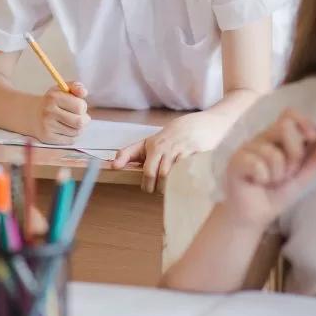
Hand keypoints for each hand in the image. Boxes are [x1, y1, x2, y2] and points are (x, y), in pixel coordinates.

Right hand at [34, 82, 88, 144]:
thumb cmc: (52, 101)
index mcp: (54, 97)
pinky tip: (66, 129)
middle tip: (80, 117)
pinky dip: (73, 135)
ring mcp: (47, 126)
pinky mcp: (48, 138)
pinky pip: (71, 140)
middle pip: (80, 122)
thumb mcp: (62, 90)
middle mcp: (49, 112)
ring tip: (71, 122)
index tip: (78, 106)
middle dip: (84, 120)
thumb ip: (75, 87)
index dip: (83, 107)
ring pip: (77, 132)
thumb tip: (84, 92)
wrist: (33, 115)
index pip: (80, 106)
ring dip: (78, 128)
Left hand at [112, 112, 230, 192]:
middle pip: (162, 177)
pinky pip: (191, 174)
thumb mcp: (148, 142)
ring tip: (171, 190)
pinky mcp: (200, 156)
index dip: (147, 185)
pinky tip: (185, 184)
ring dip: (172, 188)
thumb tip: (112, 166)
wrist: (202, 124)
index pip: (148, 172)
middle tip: (160, 191)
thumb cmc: (171, 135)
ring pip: (175, 177)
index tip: (148, 189)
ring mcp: (185, 152)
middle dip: (159, 188)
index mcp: (155, 146)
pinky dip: (186, 182)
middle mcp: (170, 149)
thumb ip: (129, 153)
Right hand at [222, 109, 315, 228]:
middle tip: (288, 173)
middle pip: (284, 127)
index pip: (290, 114)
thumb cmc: (275, 194)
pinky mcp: (235, 162)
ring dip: (278, 173)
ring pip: (273, 152)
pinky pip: (258, 164)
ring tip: (270, 182)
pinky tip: (257, 183)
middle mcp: (261, 138)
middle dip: (295, 154)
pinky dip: (263, 178)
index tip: (313, 140)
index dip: (304, 123)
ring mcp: (246, 149)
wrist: (255, 216)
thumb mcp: (302, 176)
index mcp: (277, 137)